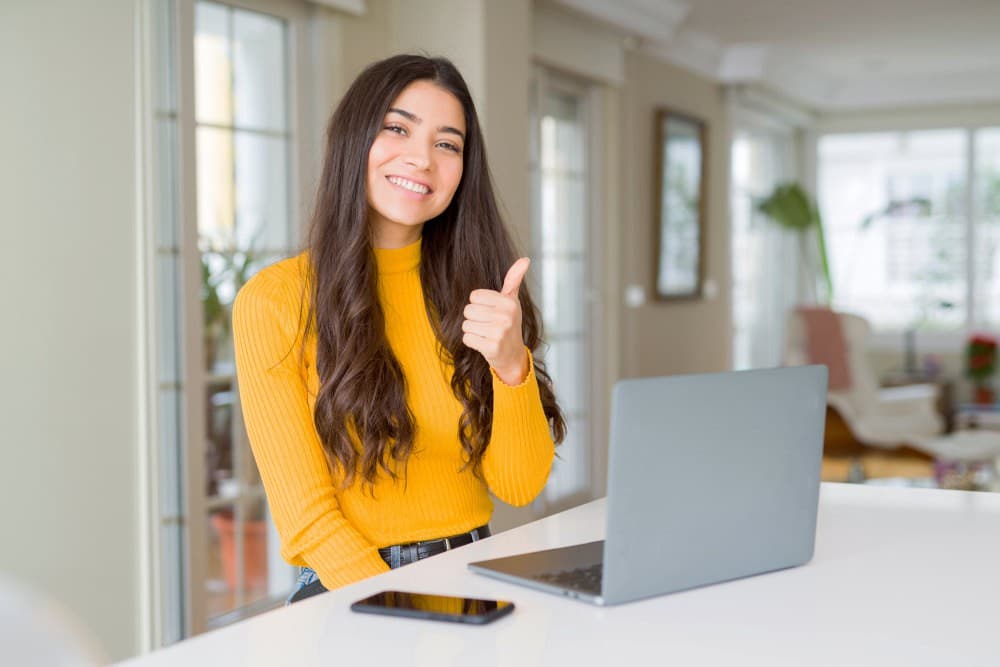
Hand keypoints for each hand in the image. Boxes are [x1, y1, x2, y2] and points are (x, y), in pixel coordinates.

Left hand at [462, 258, 530, 385]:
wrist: (513, 354)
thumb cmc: (509, 323)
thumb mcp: (512, 300)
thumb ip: (514, 279)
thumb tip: (525, 259)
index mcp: (509, 302)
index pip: (474, 296)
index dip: (479, 304)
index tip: (491, 312)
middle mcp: (506, 316)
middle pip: (468, 310)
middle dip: (474, 318)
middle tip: (488, 325)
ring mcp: (499, 333)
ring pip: (466, 325)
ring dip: (473, 330)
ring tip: (487, 334)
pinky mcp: (491, 347)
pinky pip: (467, 338)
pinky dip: (472, 342)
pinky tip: (485, 343)